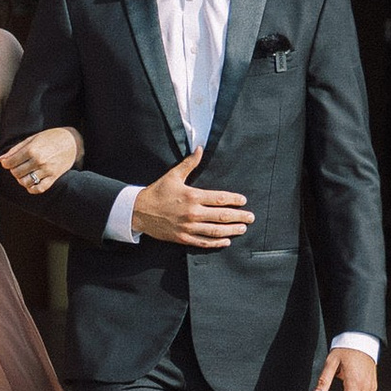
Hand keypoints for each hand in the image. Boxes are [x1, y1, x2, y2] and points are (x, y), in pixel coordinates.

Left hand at [0, 127, 82, 196]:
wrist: (72, 141)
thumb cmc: (50, 137)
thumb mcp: (32, 139)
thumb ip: (15, 149)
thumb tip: (0, 160)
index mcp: (31, 149)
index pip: (10, 163)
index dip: (6, 164)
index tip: (8, 162)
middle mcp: (38, 161)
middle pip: (16, 173)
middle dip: (13, 170)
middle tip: (18, 166)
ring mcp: (46, 170)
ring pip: (25, 182)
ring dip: (21, 179)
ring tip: (24, 173)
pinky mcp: (53, 177)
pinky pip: (39, 189)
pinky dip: (31, 189)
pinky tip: (31, 183)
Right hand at [131, 151, 252, 248]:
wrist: (139, 211)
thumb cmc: (157, 192)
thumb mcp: (173, 175)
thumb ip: (189, 163)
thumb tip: (200, 148)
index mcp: (192, 196)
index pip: (219, 198)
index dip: (234, 200)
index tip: (243, 200)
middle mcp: (192, 213)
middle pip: (221, 216)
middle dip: (239, 217)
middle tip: (251, 217)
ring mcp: (188, 227)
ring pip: (215, 231)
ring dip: (231, 230)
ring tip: (242, 229)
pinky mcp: (183, 238)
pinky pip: (203, 242)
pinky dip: (216, 242)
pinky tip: (226, 241)